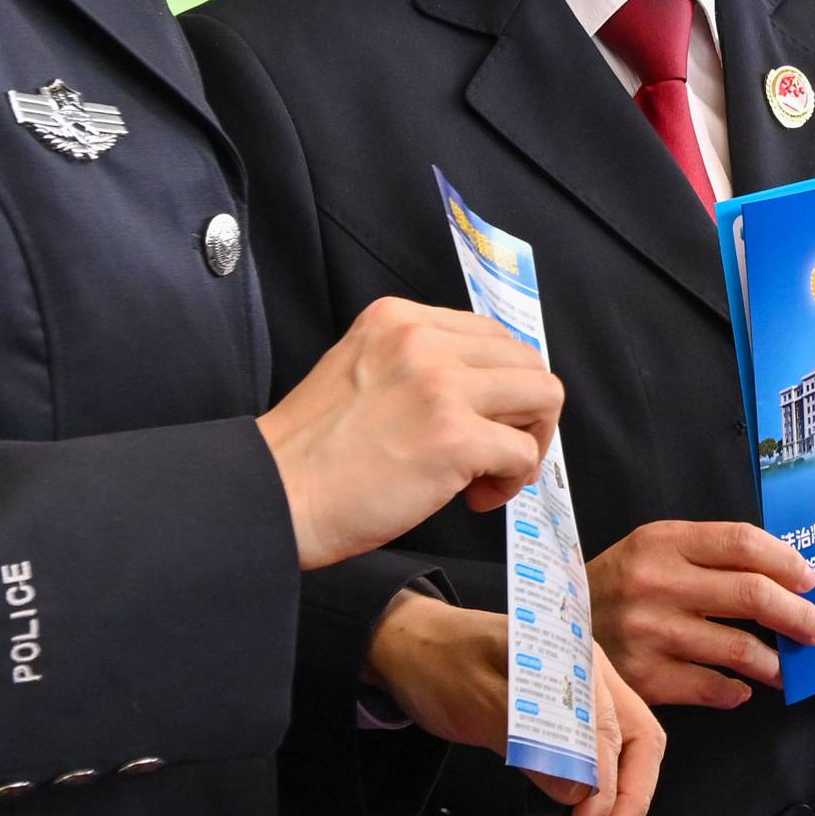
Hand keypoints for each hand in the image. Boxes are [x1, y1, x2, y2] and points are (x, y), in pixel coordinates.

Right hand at [259, 297, 560, 568]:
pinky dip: (511, 480)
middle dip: (523, 412)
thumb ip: (418, 365)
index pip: (490, 335)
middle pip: (526, 360)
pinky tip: (472, 497)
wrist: (272, 496)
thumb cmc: (313, 455)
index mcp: (396, 318)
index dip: (498, 386)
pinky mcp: (454, 436)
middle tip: (490, 454)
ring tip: (487, 475)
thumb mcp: (360, 371)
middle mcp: (422, 339)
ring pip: (543, 395)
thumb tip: (490, 393)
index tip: (475, 422)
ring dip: (527, 442)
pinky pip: (523, 452)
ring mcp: (441, 385)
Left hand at [362, 588, 664, 815]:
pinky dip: (602, 791)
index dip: (609, 788)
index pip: (611, 730)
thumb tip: (582, 791)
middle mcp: (589, 673)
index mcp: (574, 656)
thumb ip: (531, 741)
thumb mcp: (477, 702)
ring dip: (621, 800)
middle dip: (630, 799)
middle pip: (638, 738)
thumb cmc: (438, 664)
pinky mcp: (566, 714)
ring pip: (626, 749)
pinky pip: (600, 753)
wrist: (408, 646)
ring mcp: (582, 693)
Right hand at [585, 520, 814, 709]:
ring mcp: (650, 633)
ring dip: (777, 662)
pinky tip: (744, 688)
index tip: (809, 580)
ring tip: (789, 666)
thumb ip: (709, 554)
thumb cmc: (618, 586)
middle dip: (797, 615)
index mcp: (662, 543)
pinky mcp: (644, 677)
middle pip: (751, 594)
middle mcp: (656, 584)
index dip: (787, 562)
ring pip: (739, 649)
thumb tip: (784, 574)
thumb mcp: (653, 550)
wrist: (553, 626)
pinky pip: (711, 688)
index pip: (742, 543)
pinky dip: (737, 691)